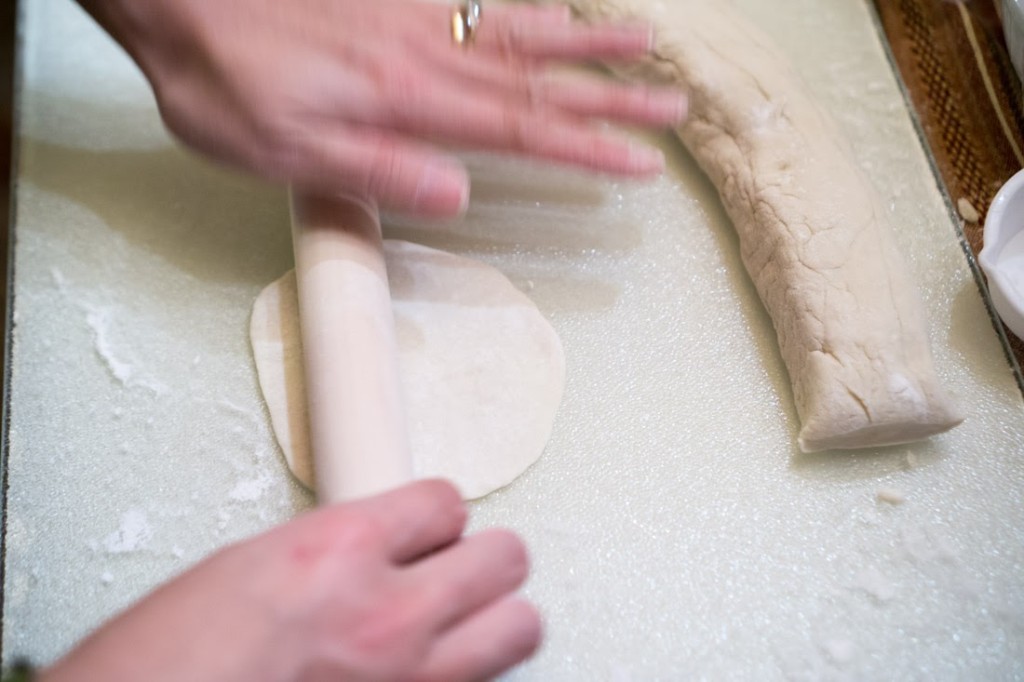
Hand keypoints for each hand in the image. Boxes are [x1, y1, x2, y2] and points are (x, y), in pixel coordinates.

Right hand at [42, 480, 539, 681]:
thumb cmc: (170, 660)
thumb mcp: (253, 566)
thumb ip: (336, 552)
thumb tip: (380, 548)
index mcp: (339, 551)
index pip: (446, 502)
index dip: (437, 514)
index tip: (428, 526)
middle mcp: (388, 614)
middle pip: (506, 559)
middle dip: (485, 560)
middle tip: (457, 568)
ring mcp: (411, 679)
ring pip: (520, 628)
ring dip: (495, 618)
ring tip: (461, 621)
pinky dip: (465, 674)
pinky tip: (429, 670)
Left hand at [77, 0, 685, 215]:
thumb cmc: (224, 81)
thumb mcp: (283, 150)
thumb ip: (375, 170)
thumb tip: (454, 197)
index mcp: (407, 100)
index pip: (520, 128)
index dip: (587, 146)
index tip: (641, 161)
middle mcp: (424, 53)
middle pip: (538, 76)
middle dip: (611, 95)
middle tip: (670, 106)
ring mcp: (413, 18)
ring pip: (517, 28)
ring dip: (584, 38)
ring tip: (642, 40)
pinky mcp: (394, 0)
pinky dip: (525, 5)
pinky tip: (549, 8)